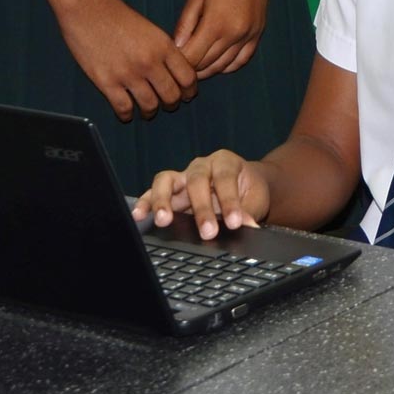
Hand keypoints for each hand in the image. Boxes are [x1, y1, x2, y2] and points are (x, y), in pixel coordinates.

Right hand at [59, 0, 199, 121]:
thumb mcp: (150, 30)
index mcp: (163, 46)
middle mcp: (149, 62)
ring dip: (151, 112)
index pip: (187, 77)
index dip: (189, 90)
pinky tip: (127, 114)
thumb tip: (172, 71)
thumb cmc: (117, 16)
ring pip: (150, 105)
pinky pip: (124, 108)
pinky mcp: (107, 82)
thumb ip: (163, 50)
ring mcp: (128, 74)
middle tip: (168, 105)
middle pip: (171, 95)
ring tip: (148, 111)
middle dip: (172, 103)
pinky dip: (127, 115)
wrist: (87, 9)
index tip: (187, 94)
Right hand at [135, 151, 269, 240]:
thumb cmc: (248, 190)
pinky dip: (145, 203)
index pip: (225, 179)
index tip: (235, 222)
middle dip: (202, 208)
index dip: (230, 201)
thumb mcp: (254, 199)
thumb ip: (249, 212)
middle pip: (196, 181)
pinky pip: (153, 192)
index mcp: (225, 162)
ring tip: (163, 219)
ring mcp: (182, 177)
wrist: (243, 185)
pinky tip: (139, 215)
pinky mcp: (169, 190)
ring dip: (163, 200)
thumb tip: (248, 227)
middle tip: (207, 231)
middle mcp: (201, 166)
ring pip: (167, 181)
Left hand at [174, 0, 275, 78]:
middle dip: (190, 68)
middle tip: (178, 65)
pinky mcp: (258, 33)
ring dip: (208, 69)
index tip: (169, 60)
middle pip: (207, 65)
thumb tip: (177, 48)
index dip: (179, 62)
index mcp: (216, 24)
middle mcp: (234, 35)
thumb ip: (185, 24)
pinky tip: (216, 62)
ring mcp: (248, 36)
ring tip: (194, 65)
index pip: (193, 58)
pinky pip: (242, 60)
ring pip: (224, 66)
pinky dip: (227, 66)